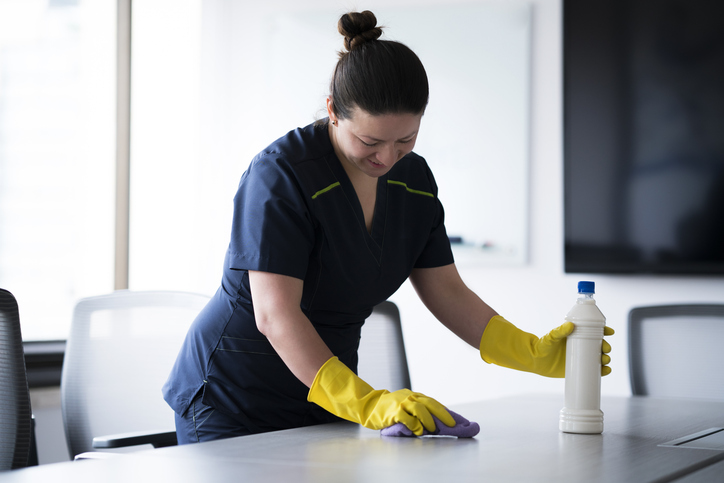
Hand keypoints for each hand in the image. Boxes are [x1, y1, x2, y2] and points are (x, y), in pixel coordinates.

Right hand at [308, 357, 454, 435]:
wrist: (368, 406)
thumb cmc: (389, 409)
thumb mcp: (405, 406)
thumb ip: (418, 411)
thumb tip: (436, 423)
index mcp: (414, 395)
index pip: (433, 402)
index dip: (445, 411)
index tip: (457, 421)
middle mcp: (409, 396)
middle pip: (430, 403)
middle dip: (443, 415)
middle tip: (451, 425)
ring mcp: (401, 402)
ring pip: (420, 408)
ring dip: (429, 420)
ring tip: (433, 430)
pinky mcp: (393, 411)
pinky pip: (407, 418)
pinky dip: (415, 425)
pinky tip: (418, 431)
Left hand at [479, 316, 613, 377]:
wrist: (534, 360)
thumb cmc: (542, 346)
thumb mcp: (551, 337)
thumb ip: (559, 331)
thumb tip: (570, 325)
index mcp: (576, 336)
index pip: (593, 331)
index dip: (603, 331)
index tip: (609, 331)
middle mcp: (580, 346)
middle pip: (599, 345)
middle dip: (605, 346)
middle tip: (605, 349)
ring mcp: (580, 358)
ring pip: (598, 358)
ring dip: (605, 358)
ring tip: (605, 360)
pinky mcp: (578, 369)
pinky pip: (593, 370)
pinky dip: (602, 370)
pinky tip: (606, 370)